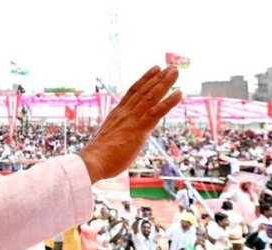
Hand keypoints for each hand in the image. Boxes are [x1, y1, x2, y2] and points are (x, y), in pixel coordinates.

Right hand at [79, 66, 181, 182]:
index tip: (154, 70)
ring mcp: (132, 120)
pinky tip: (179, 93)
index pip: (132, 92)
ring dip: (165, 83)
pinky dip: (168, 102)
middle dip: (158, 77)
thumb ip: (116, 134)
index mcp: (117, 114)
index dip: (145, 80)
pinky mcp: (139, 130)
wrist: (93, 162)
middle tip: (171, 67)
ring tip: (175, 71)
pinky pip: (156, 113)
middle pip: (143, 91)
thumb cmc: (98, 157)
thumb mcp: (108, 139)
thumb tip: (120, 138)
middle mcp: (125, 113)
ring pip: (151, 97)